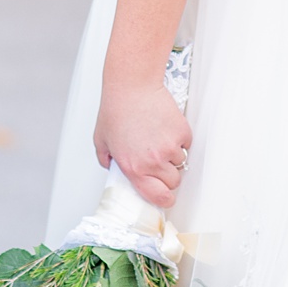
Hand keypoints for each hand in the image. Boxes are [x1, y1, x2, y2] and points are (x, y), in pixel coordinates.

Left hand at [95, 73, 189, 208]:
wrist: (132, 87)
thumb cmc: (116, 109)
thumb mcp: (101, 140)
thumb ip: (106, 159)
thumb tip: (111, 167)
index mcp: (134, 168)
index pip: (158, 196)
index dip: (164, 199)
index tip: (165, 197)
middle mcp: (153, 161)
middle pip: (173, 182)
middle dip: (168, 174)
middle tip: (158, 161)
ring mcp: (170, 147)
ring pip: (180, 162)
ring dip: (173, 155)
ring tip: (158, 138)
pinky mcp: (181, 132)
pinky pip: (186, 144)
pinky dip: (179, 138)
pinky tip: (164, 127)